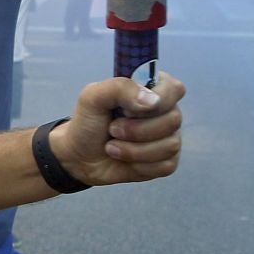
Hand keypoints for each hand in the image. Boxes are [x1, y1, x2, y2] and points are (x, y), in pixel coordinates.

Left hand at [48, 73, 185, 187]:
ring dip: (133, 149)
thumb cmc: (89, 122)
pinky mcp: (166, 162)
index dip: (156, 100)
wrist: (80, 156)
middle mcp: (166, 112)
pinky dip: (138, 165)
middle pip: (173, 120)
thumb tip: (152, 101)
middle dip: (136, 129)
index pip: (174, 89)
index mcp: (152, 90)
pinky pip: (165, 165)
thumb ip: (120, 88)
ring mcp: (169, 137)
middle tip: (112, 129)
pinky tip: (123, 158)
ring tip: (112, 145)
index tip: (128, 109)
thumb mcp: (93, 97)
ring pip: (169, 146)